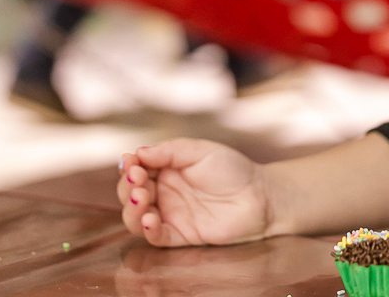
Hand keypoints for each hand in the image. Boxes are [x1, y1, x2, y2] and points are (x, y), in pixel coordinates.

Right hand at [117, 139, 271, 246]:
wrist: (260, 196)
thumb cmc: (233, 170)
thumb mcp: (200, 151)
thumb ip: (170, 151)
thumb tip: (139, 152)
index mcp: (166, 170)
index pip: (137, 169)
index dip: (129, 166)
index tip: (131, 162)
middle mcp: (163, 193)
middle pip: (130, 193)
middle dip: (128, 186)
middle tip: (137, 178)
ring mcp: (170, 215)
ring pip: (136, 217)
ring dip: (132, 208)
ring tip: (142, 197)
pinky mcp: (179, 235)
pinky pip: (156, 237)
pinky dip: (147, 229)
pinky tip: (150, 219)